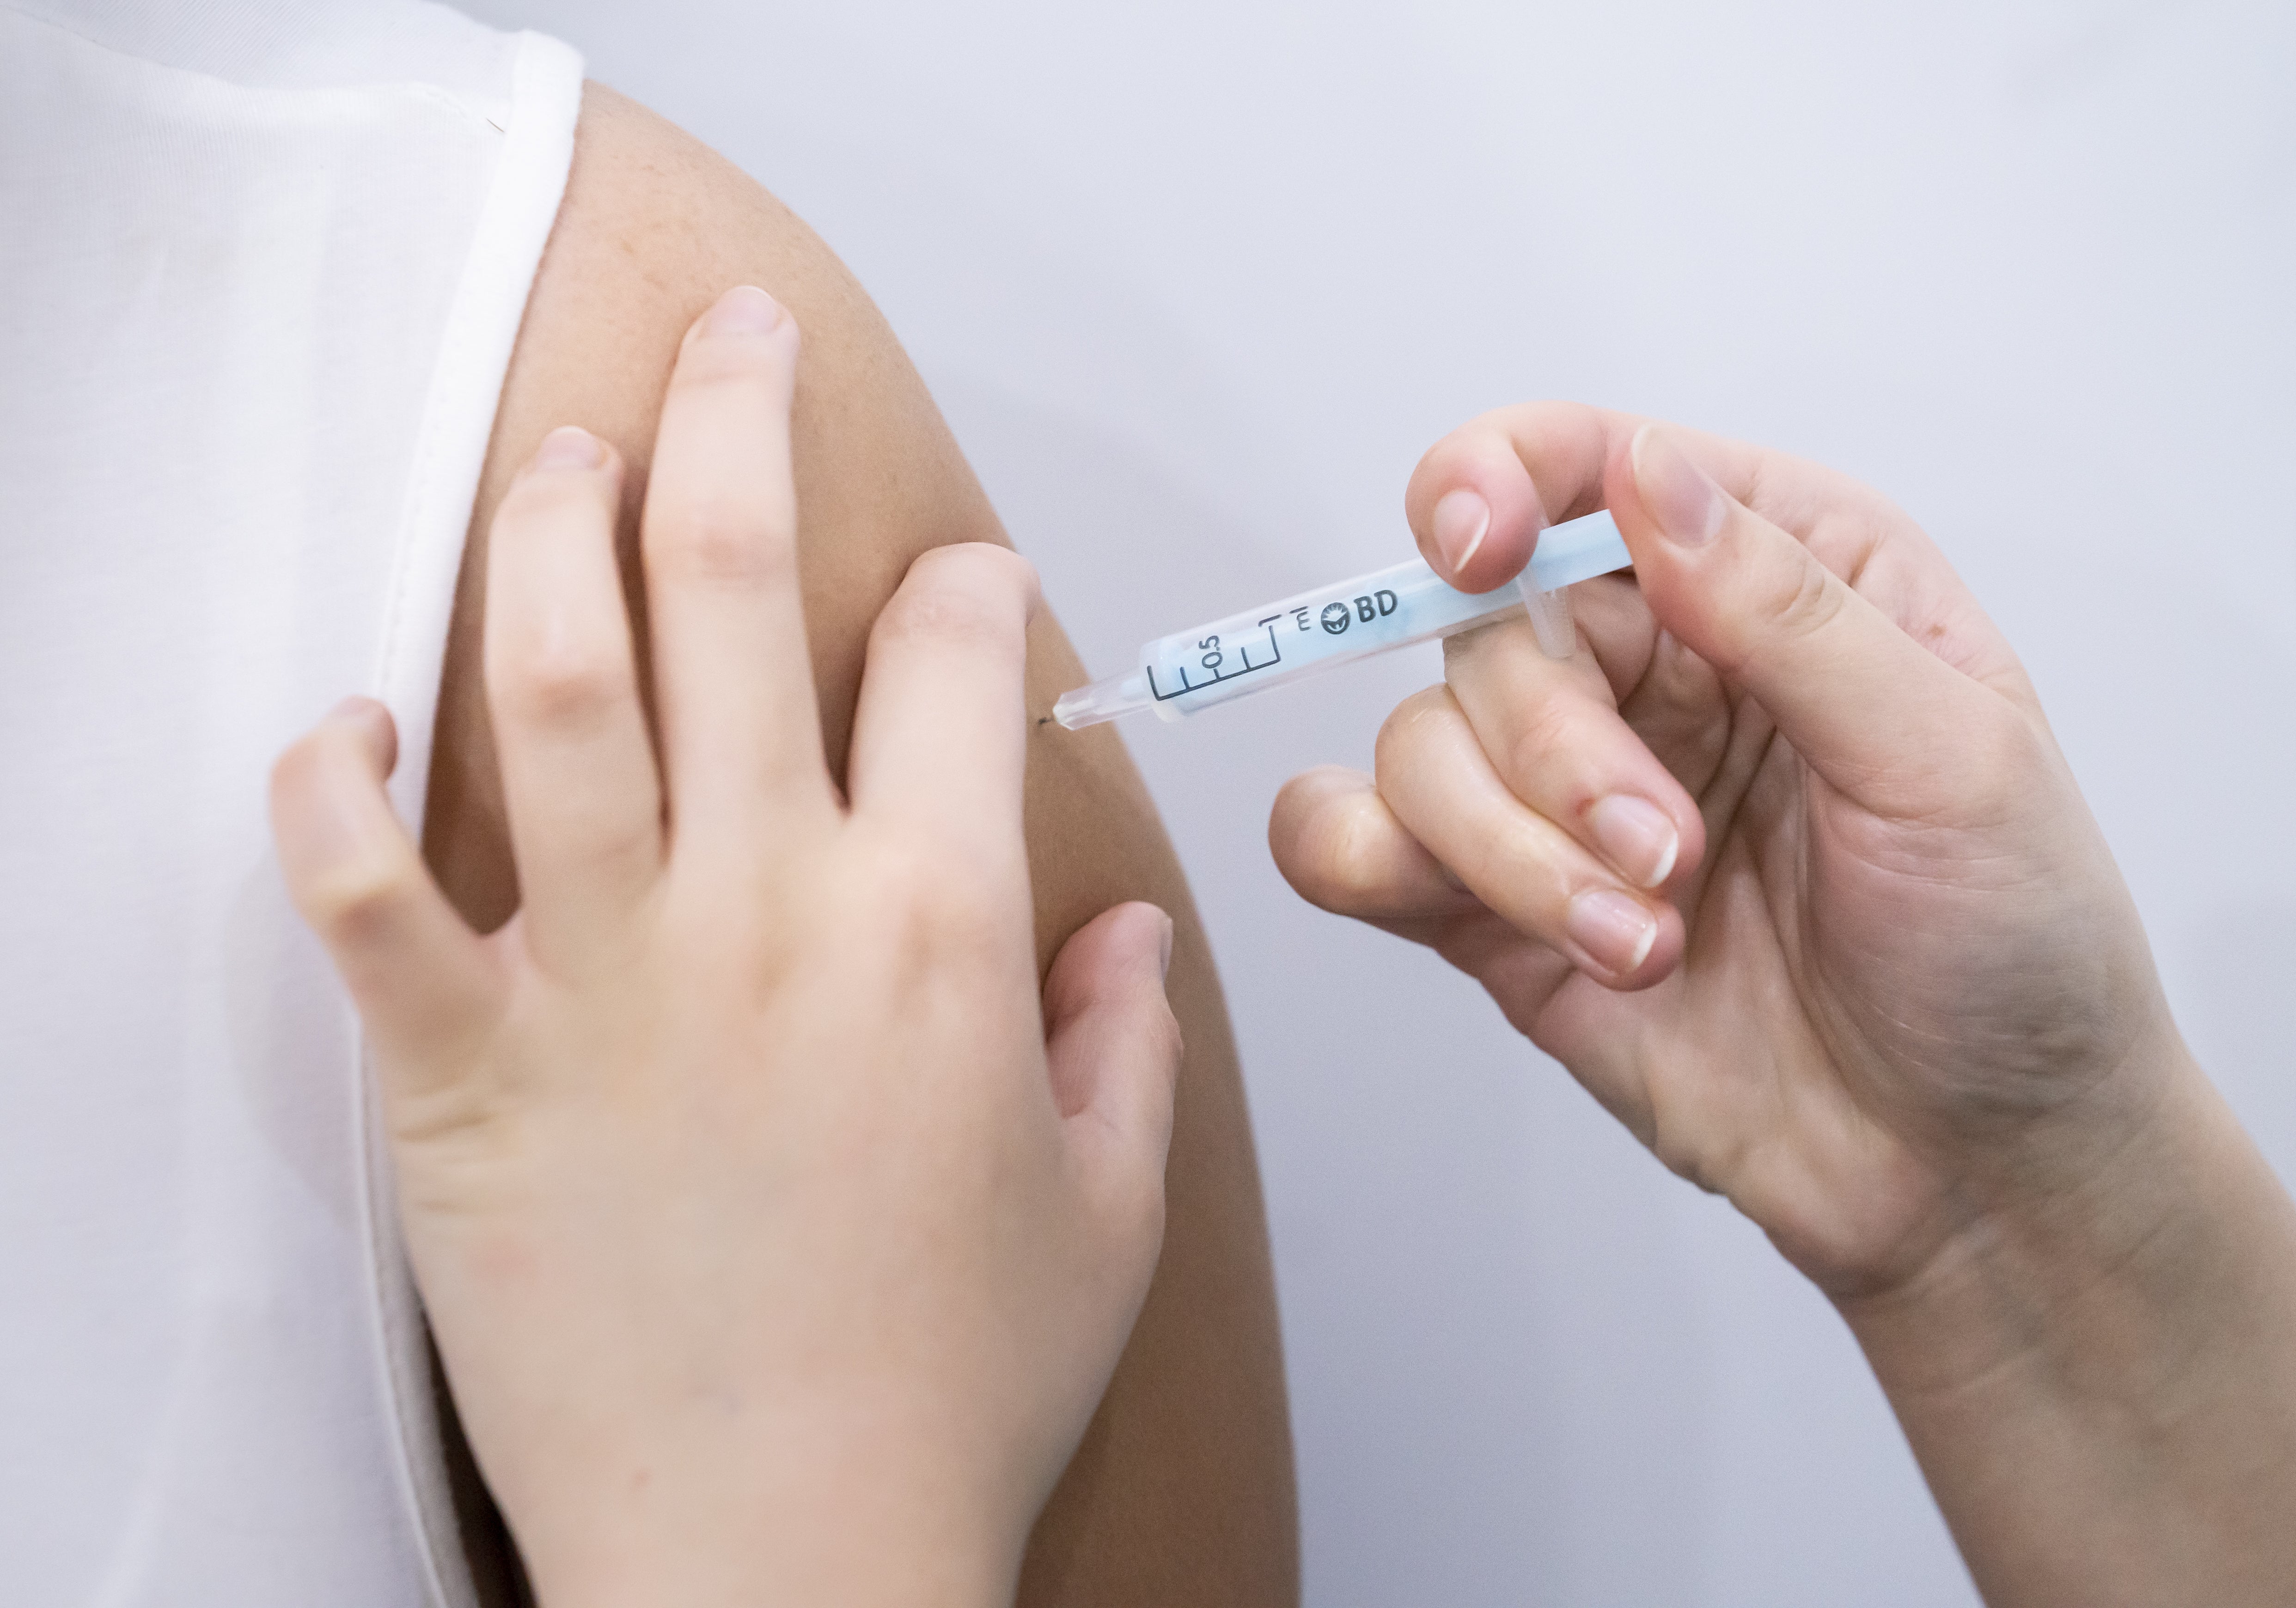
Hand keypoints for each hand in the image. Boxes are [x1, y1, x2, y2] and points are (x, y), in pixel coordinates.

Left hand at [270, 287, 1179, 1607]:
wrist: (786, 1568)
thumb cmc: (946, 1400)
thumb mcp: (1104, 1214)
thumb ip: (1129, 1046)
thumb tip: (1133, 938)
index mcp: (941, 932)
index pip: (953, 654)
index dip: (959, 586)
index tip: (947, 585)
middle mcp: (773, 911)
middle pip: (733, 576)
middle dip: (737, 412)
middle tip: (735, 338)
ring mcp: (606, 980)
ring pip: (551, 669)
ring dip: (548, 523)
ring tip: (559, 453)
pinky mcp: (461, 1073)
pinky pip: (356, 888)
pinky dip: (329, 786)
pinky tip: (346, 724)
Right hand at [1272, 402, 2295, 1601]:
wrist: (1973, 1169)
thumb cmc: (2010, 950)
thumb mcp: (1950, 757)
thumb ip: (1787, 610)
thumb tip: (1645, 474)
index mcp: (1771, 579)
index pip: (1586, 466)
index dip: (1501, 478)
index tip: (1475, 548)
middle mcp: (1651, 665)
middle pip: (1484, 627)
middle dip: (1553, 750)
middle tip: (1667, 857)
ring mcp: (1560, 792)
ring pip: (1417, 745)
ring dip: (1510, 851)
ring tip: (1641, 943)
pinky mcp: (1496, 908)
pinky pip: (1353, 840)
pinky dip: (1362, 861)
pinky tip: (1476, 918)